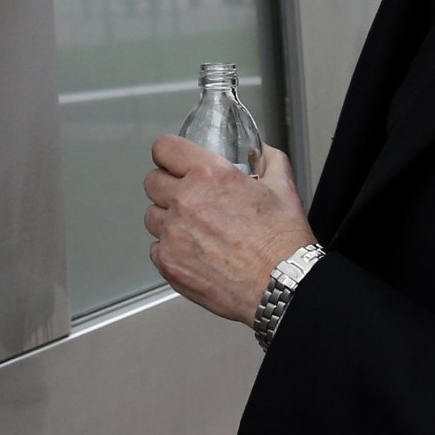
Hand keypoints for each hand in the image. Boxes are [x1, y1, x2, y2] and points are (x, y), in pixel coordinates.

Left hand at [144, 137, 315, 324]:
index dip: (168, 154)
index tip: (172, 161)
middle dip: (167, 186)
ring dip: (167, 218)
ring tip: (192, 228)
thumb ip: (269, 161)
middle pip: (152, 182)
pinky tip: (193, 252)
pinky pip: (156, 248)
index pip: (164, 148)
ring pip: (152, 216)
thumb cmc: (282, 241)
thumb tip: (261, 153)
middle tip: (186, 197)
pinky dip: (170, 249)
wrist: (282, 285)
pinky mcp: (169, 264)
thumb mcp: (282, 188)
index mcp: (210, 175)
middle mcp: (185, 201)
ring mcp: (173, 234)